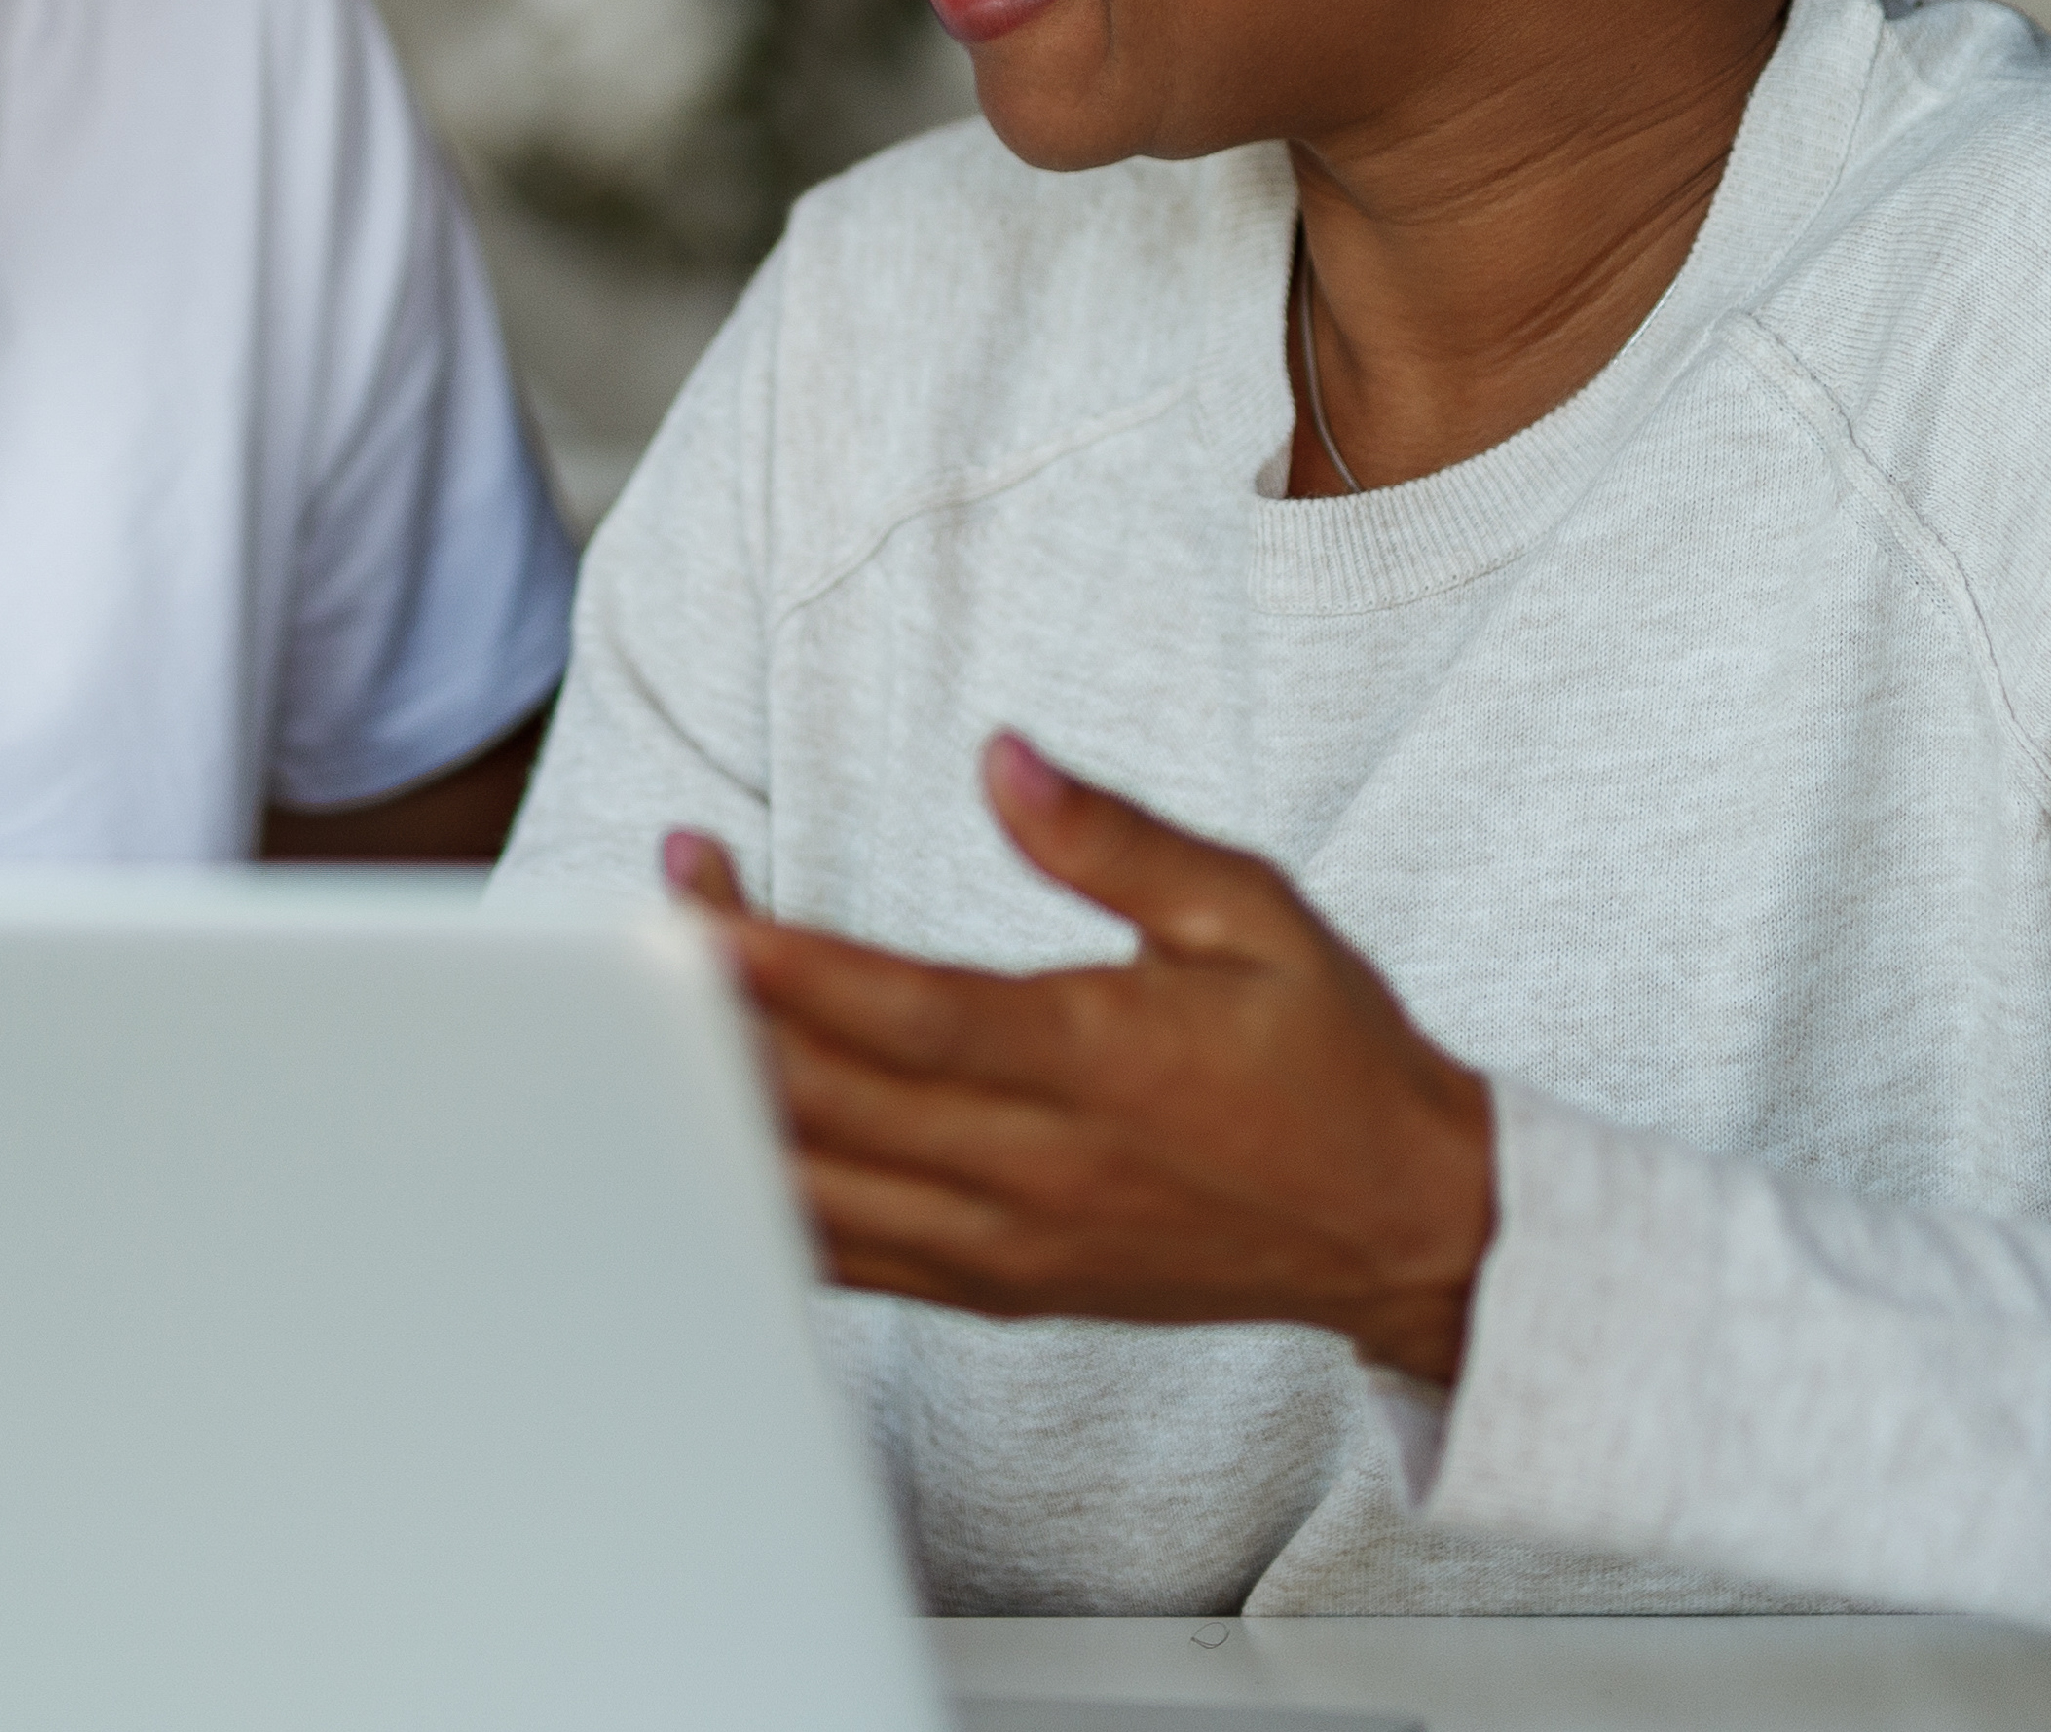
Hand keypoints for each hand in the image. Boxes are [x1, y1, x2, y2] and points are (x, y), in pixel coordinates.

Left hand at [666, 734, 1501, 1380]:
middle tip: (650, 913)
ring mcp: (1005, 1248)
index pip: (905, 1019)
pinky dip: (757, 1196)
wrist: (1400, 1226)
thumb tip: (1002, 757)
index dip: (786, 968)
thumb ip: (1114, 840)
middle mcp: (1036, 1173)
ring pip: (813, 1188)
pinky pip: (841, 1256)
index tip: (694, 905)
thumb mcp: (1252, 912)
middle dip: (719, 1006)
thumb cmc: (1330, 1056)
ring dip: (715, 1100)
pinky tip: (699, 1126)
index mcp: (1096, 1066)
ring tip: (649, 1007)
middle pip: (830, 1098)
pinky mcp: (993, 1291)